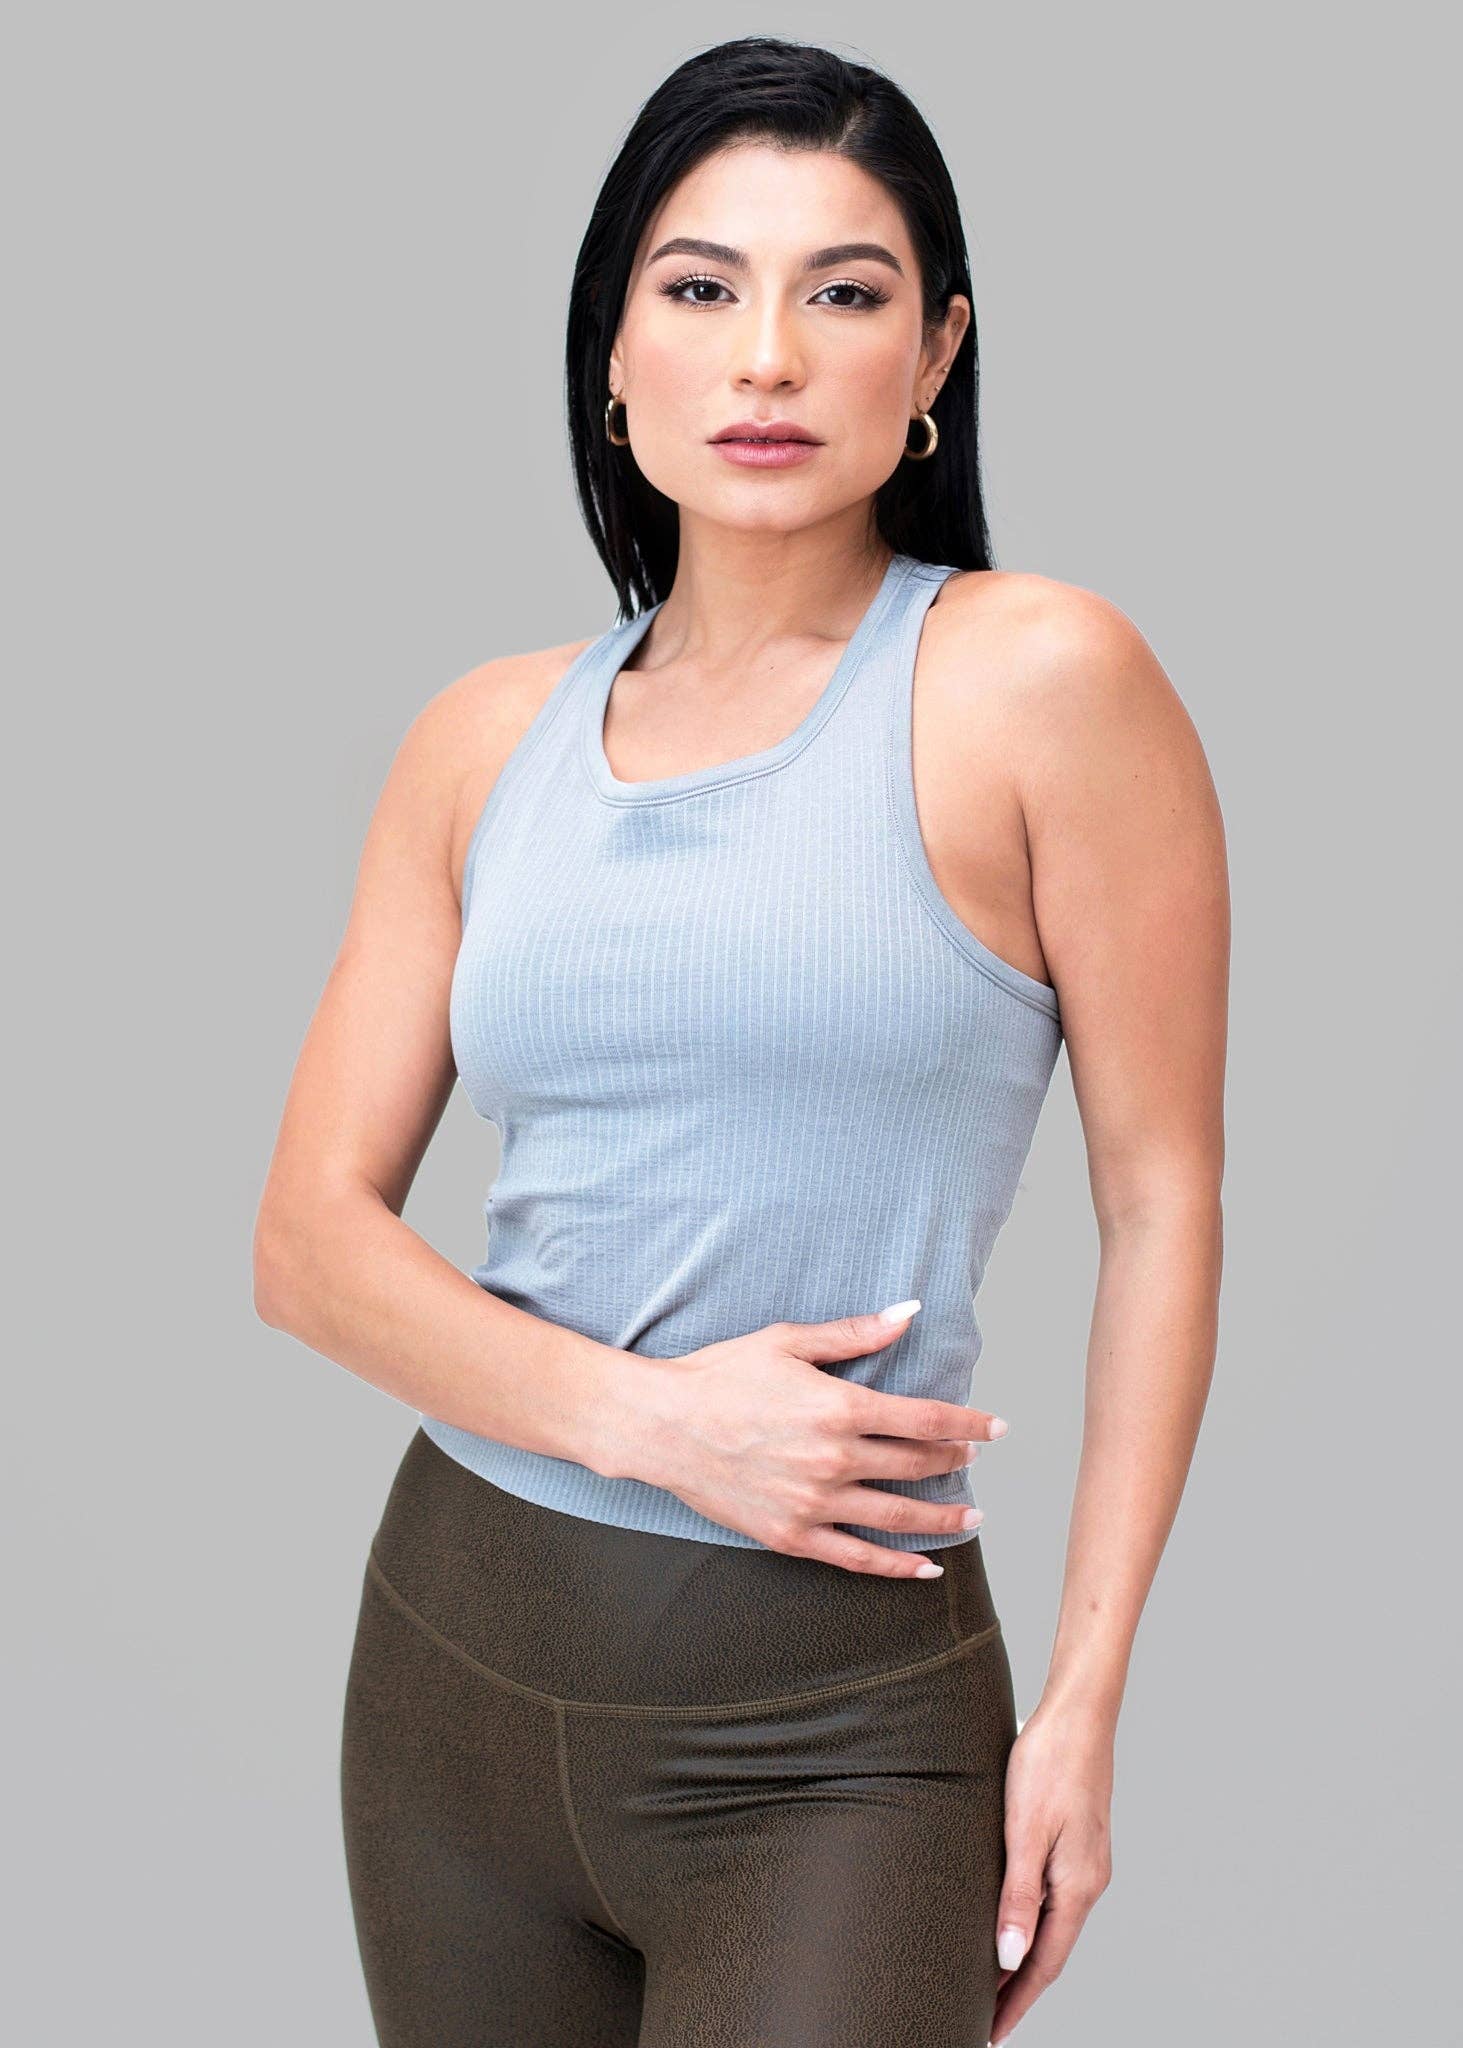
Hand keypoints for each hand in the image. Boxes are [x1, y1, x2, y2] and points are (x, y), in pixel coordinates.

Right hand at [623, 1300, 1009, 1575]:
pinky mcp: (793, 1535)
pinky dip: (896, 1566)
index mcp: (840, 1407)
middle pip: (917, 1465)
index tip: (998, 1428)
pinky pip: (857, 1558)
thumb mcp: (787, 1342)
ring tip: (973, 1516)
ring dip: (943, 1517)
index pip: (926, 1419)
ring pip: (898, 1516)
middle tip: (975, 1461)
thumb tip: (908, 1314)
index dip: (970, 1425)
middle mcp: (835, 1459)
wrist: (662, 1425)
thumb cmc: (720, 1375)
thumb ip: (854, 1334)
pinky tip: (925, 1569)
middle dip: (955, 1462)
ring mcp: (815, 1503)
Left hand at [988, 1702, 1114, 2043]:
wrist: (1079, 1713)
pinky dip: (1032, 1922)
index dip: (1016, 2001)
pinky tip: (1011, 1918)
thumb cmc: (1049, 1763)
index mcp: (1078, 1887)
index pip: (1044, 1964)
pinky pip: (1054, 1898)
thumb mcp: (1025, 1831)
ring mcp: (1088, 1862)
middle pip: (1051, 1951)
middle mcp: (1089, 1882)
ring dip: (1024, 1955)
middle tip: (982, 2016)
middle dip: (1017, 1987)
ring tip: (989, 1978)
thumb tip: (1010, 1957)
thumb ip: (1017, 1896)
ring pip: (1053, 1925)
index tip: (991, 2032)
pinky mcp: (1079, 1842)